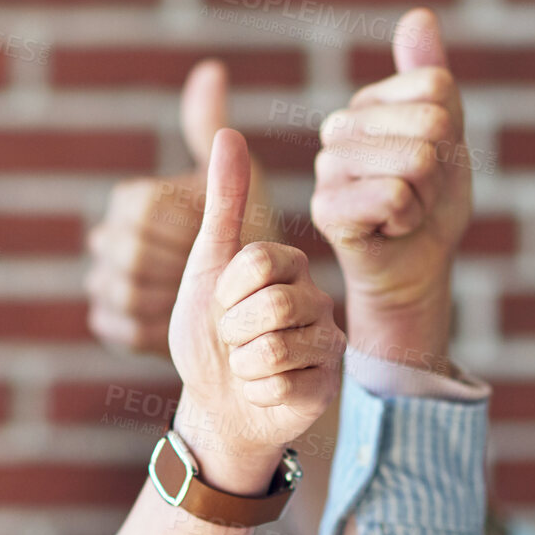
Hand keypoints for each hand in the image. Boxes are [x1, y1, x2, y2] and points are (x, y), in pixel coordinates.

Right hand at [86, 60, 277, 357]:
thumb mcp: (242, 185)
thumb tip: (210, 69)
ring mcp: (102, 280)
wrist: (246, 309)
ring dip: (171, 299)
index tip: (219, 238)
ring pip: (122, 291)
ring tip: (206, 303)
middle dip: (182, 268)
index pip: (142, 208)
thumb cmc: (248, 242)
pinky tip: (186, 324)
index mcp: (132, 200)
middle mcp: (107, 238)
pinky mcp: (107, 323)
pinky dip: (153, 329)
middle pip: (131, 253)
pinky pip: (117, 326)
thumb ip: (217, 135)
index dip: (185, 227)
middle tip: (221, 279)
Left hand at [169, 129, 343, 494]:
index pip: (258, 261)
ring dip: (244, 362)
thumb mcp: (207, 263)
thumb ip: (223, 201)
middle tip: (233, 339)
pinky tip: (263, 390)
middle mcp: (317, 298)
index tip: (223, 304)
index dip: (226, 290)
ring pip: (277, 345)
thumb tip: (230, 132)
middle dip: (233, 328)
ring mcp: (327, 342)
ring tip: (248, 364)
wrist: (215, 401)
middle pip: (272, 303)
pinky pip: (283, 382)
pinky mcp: (328, 383)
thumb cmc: (208, 333)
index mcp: (290, 264)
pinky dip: (258, 390)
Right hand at [311, 7, 469, 371]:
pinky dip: (410, 219)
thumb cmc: (430, 202)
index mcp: (367, 102)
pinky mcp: (326, 208)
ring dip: (427, 197)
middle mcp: (339, 127)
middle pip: (430, 123)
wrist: (414, 268)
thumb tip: (417, 15)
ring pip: (417, 160)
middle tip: (420, 192)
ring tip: (405, 210)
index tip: (433, 162)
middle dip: (441, 168)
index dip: (451, 132)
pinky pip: (395, 196)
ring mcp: (328, 167)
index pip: (435, 87)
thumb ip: (430, 76)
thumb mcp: (446, 133)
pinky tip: (390, 228)